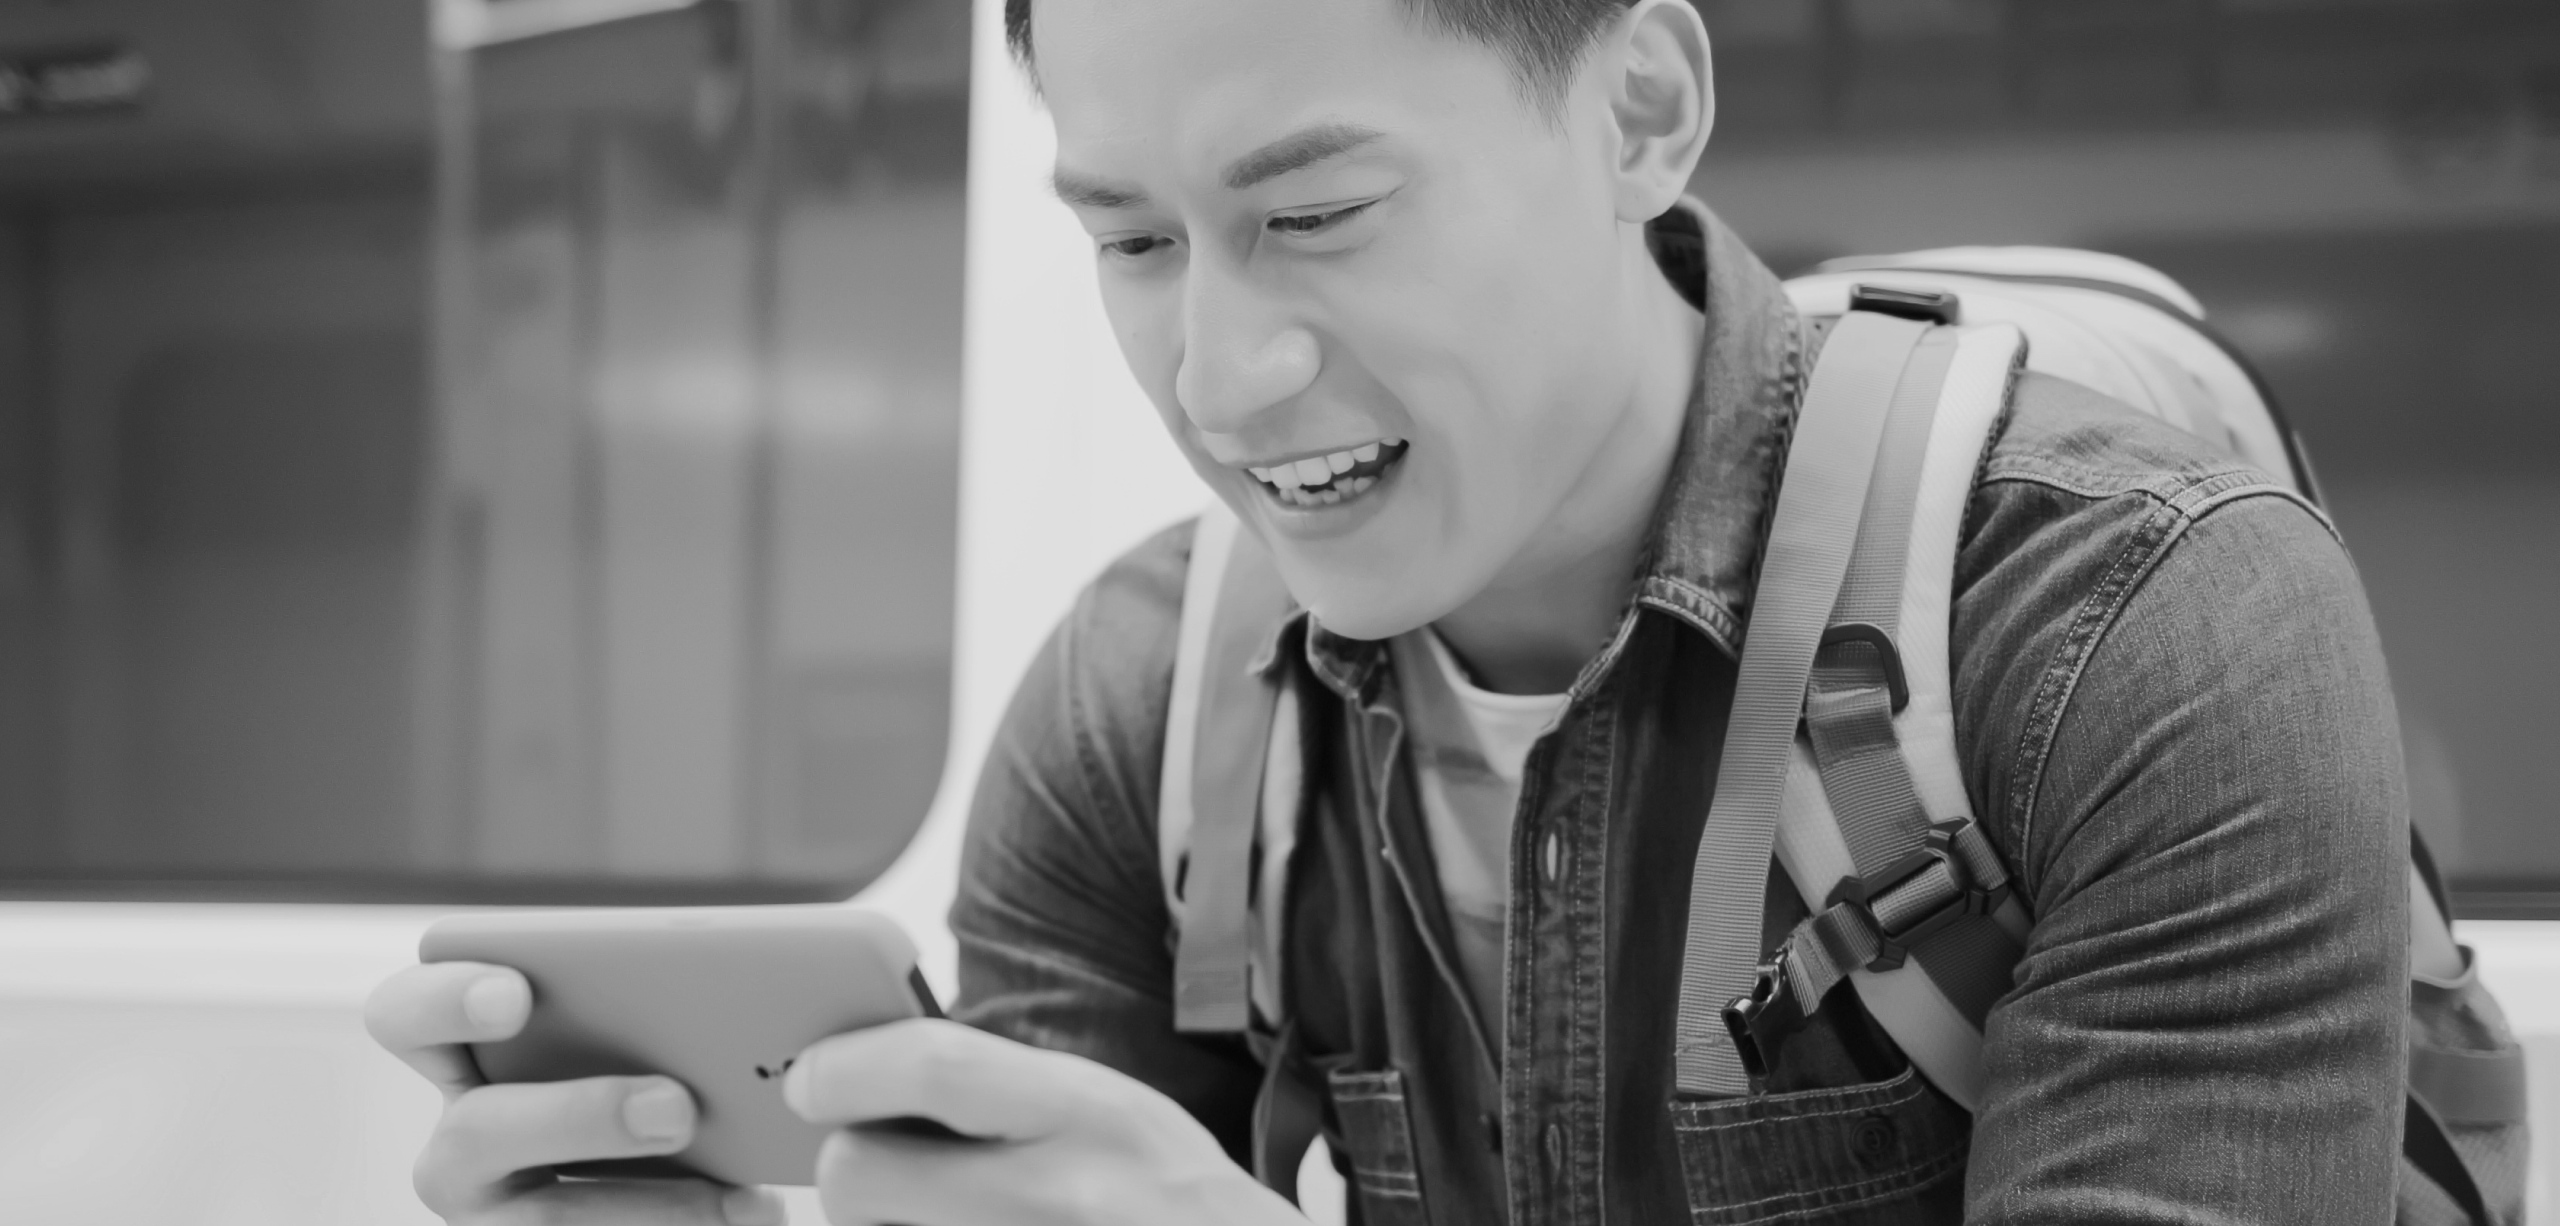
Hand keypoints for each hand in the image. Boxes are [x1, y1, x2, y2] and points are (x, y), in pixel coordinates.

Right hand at [363, 960, 785, 1225]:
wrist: (677, 1192)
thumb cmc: (662, 1083)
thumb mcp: (648, 1040)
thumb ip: (657, 1014)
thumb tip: (744, 991)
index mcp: (465, 1058)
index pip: (408, 1016)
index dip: (446, 999)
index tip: (514, 996)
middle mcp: (463, 1147)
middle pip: (479, 1130)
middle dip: (581, 1116)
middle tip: (678, 1107)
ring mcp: (492, 1220)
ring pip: (544, 1221)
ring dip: (650, 1206)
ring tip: (740, 1196)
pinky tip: (755, 1213)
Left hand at [783, 1018, 1302, 1224]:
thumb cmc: (1162, 1200)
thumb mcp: (1109, 1113)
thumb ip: (998, 1088)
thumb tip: (857, 1070)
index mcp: (1090, 1115)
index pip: (933, 1066)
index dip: (847, 1065)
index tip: (809, 1077)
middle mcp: (1060, 1196)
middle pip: (858, 1175)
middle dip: (855, 1167)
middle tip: (889, 1168)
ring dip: (887, 1224)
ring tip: (951, 1214)